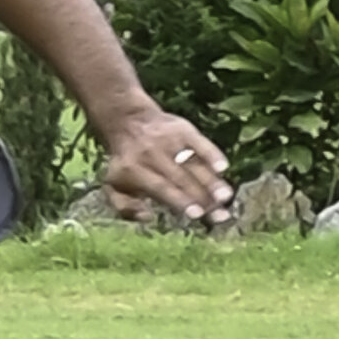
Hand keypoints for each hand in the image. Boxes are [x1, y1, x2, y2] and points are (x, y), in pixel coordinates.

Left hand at [102, 107, 233, 227]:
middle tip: (220, 214)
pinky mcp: (183, 130)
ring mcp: (169, 141)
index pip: (162, 187)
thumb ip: (124, 208)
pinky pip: (200, 142)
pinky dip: (212, 154)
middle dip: (202, 197)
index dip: (180, 200)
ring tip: (226, 197)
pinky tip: (223, 168)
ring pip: (193, 163)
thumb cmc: (125, 164)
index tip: (198, 215)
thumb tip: (148, 217)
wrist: (128, 121)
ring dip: (211, 181)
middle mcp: (152, 155)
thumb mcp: (112, 186)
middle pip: (182, 179)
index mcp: (134, 171)